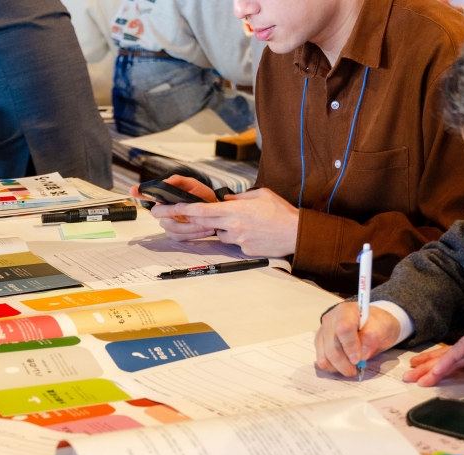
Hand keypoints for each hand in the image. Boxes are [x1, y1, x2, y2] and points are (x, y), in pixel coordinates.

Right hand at [131, 176, 219, 238]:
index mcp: (165, 197)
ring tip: (205, 223)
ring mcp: (168, 223)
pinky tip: (205, 230)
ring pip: (171, 228)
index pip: (148, 194)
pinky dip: (193, 234)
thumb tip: (167, 181)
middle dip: (172, 212)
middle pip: (158, 214)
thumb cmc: (203, 197)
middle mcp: (163, 211)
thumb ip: (180, 181)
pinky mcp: (175, 234)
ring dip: (189, 226)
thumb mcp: (194, 185)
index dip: (139, 193)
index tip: (133, 190)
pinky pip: (179, 237)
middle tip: (187, 211)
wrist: (214, 211)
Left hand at [137, 179, 299, 256]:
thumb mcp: (260, 195)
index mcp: (234, 211)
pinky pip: (234, 243)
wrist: (296, 233)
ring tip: (245, 223)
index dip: (181, 209)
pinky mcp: (244, 250)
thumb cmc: (281, 213)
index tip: (166, 208)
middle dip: (185, 219)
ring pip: (220, 234)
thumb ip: (239, 198)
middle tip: (170, 216)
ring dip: (224, 228)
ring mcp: (237, 240)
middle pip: (203, 223)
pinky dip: (238, 237)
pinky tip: (253, 233)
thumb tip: (226, 201)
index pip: (201, 210)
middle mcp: (232, 226)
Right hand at [315, 303, 401, 377]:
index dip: (350, 346)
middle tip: (356, 370)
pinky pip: (322, 360)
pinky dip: (332, 367)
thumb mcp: (383, 326)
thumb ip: (374, 336)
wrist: (372, 325)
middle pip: (332, 346)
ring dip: (339, 367)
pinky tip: (342, 365)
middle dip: (345, 363)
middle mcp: (330, 320)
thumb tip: (362, 354)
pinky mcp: (320, 343)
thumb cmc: (378, 324)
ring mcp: (323, 332)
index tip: (358, 359)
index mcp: (346, 311)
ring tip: (351, 368)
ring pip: (325, 355)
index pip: (343, 328)